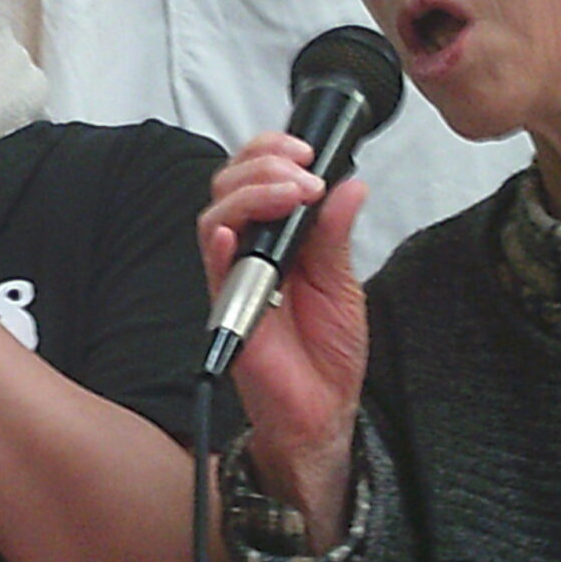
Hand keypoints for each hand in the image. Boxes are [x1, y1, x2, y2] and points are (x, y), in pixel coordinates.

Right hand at [199, 131, 369, 527]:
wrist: (320, 411)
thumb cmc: (325, 353)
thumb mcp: (343, 284)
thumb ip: (336, 233)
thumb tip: (348, 185)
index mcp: (278, 240)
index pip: (256, 177)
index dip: (272, 152)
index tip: (307, 150)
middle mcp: (249, 252)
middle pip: (228, 186)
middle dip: (264, 164)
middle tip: (305, 174)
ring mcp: (234, 278)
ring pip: (215, 217)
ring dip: (252, 194)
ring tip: (291, 194)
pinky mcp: (227, 308)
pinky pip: (212, 268)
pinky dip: (221, 243)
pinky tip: (235, 233)